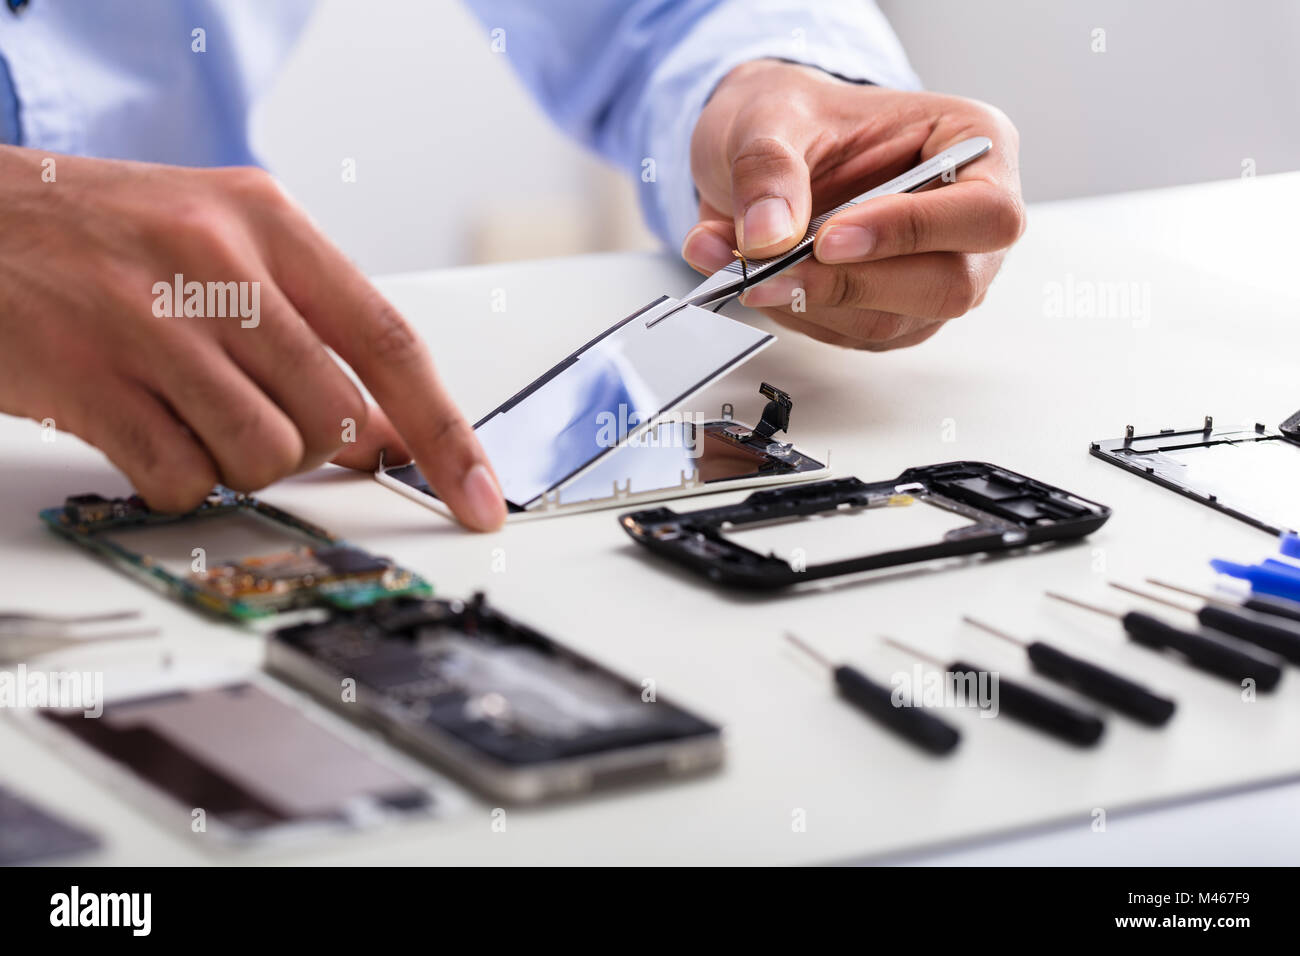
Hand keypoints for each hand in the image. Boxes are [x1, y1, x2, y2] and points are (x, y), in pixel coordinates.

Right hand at [0, 148, 505, 529]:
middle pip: (335, 418)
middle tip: (257, 414)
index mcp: (270, 224)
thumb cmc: (113, 237)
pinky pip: (184, 480)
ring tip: (192, 412)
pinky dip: (177, 479)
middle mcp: (218, 264)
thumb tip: (395, 435)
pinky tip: (144, 426)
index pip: (392, 345)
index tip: (480, 496)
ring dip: (241, 462)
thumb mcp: (227, 246)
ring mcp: (150, 321)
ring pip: (267, 455)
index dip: (448, 434)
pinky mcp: (88, 378)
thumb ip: (317, 330)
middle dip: (313, 447)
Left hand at [683, 60, 1024, 349]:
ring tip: (739, 270)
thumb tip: (770, 237)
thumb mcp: (769, 115)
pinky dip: (795, 314)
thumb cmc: (796, 116)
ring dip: (808, 304)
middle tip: (769, 272)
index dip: (911, 232)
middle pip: (949, 285)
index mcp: (974, 142)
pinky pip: (852, 335)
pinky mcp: (894, 311)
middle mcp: (968, 219)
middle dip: (851, 285)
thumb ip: (768, 168)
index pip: (984, 212)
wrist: (766, 147)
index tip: (829, 239)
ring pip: (892, 321)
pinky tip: (755, 281)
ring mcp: (937, 273)